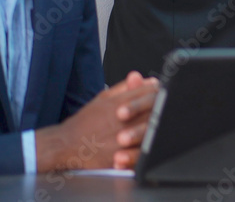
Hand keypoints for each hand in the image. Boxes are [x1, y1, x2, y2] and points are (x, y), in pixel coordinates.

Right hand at [35, 71, 159, 171]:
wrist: (64, 146)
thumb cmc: (85, 122)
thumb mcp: (102, 99)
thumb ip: (123, 88)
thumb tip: (141, 77)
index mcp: (116, 104)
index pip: (148, 92)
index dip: (159, 91)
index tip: (163, 92)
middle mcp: (119, 120)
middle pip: (153, 110)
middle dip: (163, 108)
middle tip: (170, 107)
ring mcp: (119, 140)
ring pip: (149, 131)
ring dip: (158, 127)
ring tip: (163, 125)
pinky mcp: (118, 157)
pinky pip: (140, 153)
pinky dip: (149, 148)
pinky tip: (154, 144)